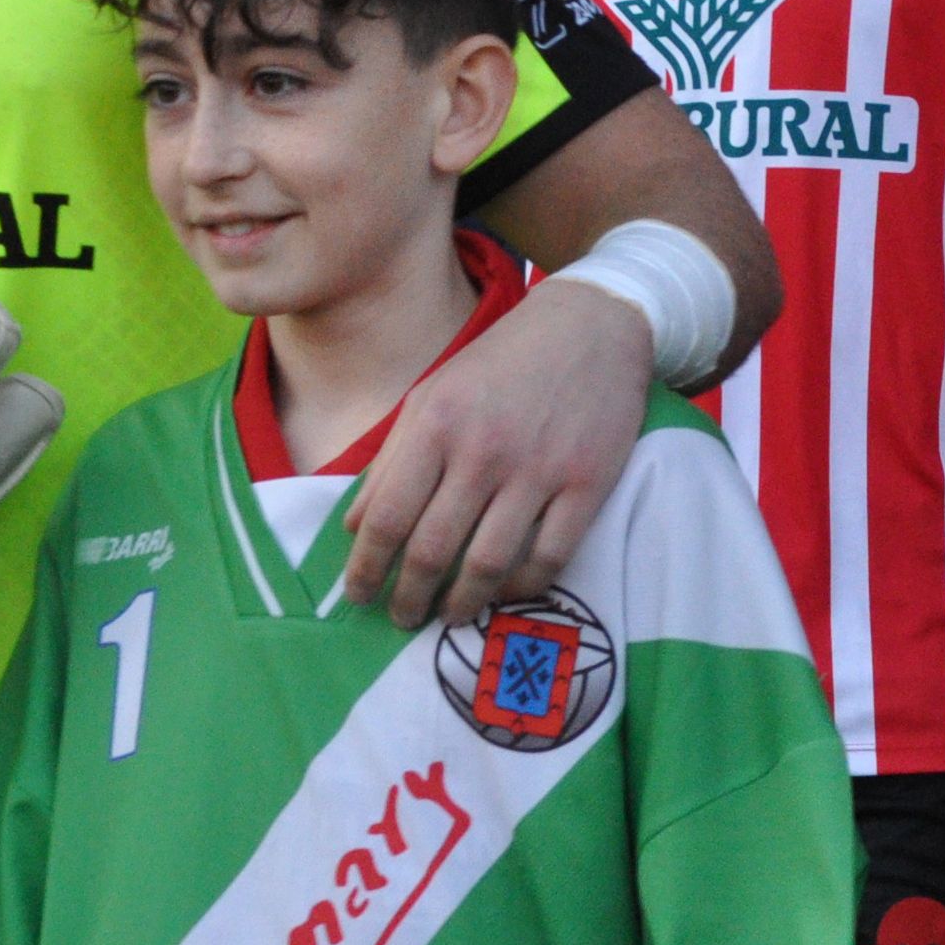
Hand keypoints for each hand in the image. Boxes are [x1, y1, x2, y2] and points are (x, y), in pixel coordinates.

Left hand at [341, 277, 650, 626]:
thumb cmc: (502, 363)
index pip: (387, 516)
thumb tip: (353, 525)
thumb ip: (391, 460)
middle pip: (433, 549)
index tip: (357, 595)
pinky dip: (521, 586)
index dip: (366, 567)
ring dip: (462, 603)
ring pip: (489, 563)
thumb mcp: (433, 395)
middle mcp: (483, 451)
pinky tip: (504, 592)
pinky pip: (549, 557)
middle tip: (402, 618)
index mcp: (436, 424)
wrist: (592, 325)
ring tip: (449, 617)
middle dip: (409, 597)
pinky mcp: (587, 483)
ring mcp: (539, 470)